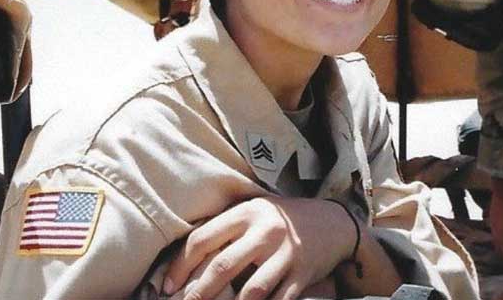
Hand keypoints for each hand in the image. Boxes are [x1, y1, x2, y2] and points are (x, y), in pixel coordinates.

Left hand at [162, 196, 353, 299]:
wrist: (334, 222)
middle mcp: (265, 231)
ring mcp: (286, 253)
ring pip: (252, 290)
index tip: (169, 285)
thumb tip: (185, 254)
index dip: (181, 265)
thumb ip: (227, 226)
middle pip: (223, 266)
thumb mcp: (255, 210)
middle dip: (198, 293)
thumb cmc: (283, 218)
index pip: (203, 238)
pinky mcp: (303, 274)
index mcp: (246, 212)